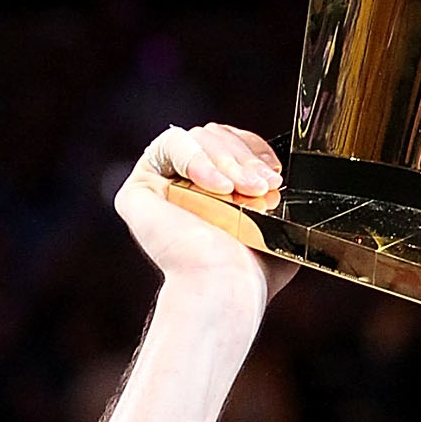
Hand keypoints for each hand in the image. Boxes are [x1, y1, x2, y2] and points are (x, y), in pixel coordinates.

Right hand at [114, 124, 296, 305]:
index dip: (254, 148)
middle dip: (244, 157)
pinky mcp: (139, 190)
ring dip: (228, 160)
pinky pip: (170, 144)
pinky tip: (219, 189)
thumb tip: (281, 179)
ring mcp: (157, 188)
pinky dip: (200, 159)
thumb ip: (273, 199)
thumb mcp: (277, 226)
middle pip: (214, 136)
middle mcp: (181, 189)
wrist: (227, 285)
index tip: (275, 172)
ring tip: (246, 191)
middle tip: (264, 187)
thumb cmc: (251, 270)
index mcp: (209, 195)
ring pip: (197, 137)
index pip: (230, 145)